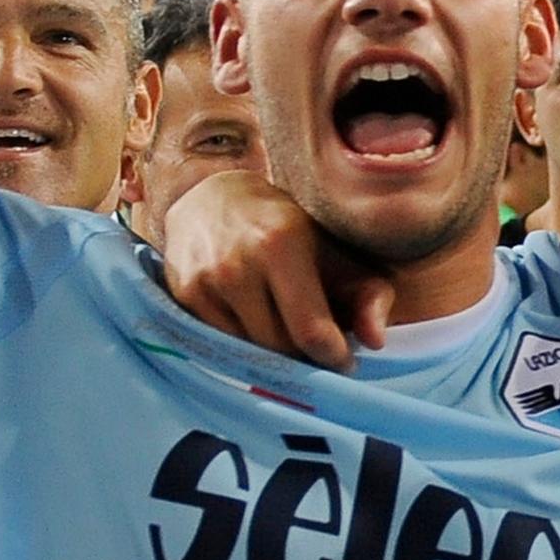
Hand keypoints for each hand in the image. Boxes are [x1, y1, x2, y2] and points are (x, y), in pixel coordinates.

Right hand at [159, 172, 393, 370]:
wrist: (213, 200)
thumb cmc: (287, 231)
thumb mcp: (335, 253)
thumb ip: (368, 295)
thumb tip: (376, 341)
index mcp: (281, 245)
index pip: (310, 330)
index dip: (333, 356)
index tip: (344, 358)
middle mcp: (237, 263)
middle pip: (279, 347)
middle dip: (303, 355)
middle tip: (314, 343)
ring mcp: (204, 281)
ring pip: (249, 351)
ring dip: (271, 352)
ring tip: (282, 326)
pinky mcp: (183, 294)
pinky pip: (220, 344)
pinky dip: (242, 344)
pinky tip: (251, 321)